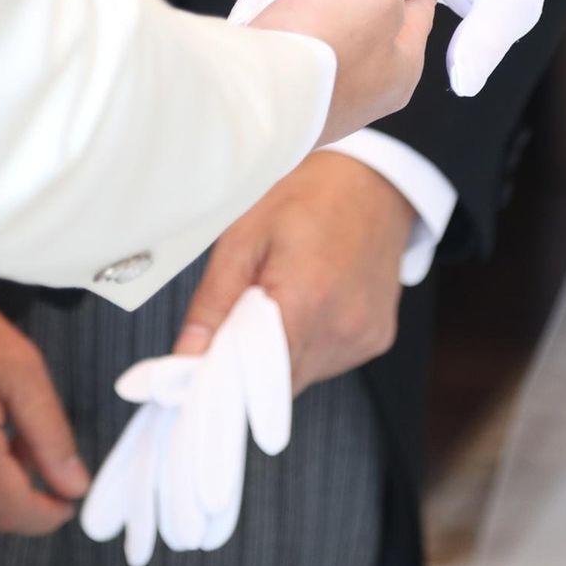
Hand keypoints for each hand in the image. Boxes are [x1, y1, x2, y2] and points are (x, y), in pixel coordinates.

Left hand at [174, 152, 416, 393]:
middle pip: (277, 384)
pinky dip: (313, 344)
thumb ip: (214, 301)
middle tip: (245, 314)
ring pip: (303, 375)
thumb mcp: (246, 235)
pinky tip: (315, 301)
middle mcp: (339, 327)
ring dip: (283, 353)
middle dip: (252, 362)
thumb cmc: (310, 197)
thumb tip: (187, 355)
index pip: (252, 380)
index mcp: (304, 300)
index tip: (207, 362)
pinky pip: (331, 362)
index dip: (225, 377)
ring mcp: (363, 336)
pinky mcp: (378, 339)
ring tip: (286, 298)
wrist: (376, 181)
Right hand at [250, 0, 436, 145]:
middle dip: (369, 1)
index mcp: (402, 71)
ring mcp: (326, 100)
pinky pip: (302, 55)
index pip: (420, 16)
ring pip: (337, 45)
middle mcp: (368, 94)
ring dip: (330, 18)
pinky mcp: (288, 98)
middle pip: (376, 32)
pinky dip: (300, 34)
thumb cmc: (328, 43)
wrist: (256, 90)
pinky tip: (290, 19)